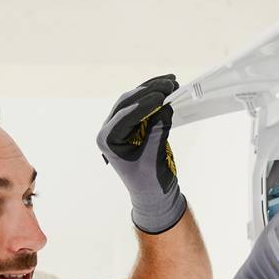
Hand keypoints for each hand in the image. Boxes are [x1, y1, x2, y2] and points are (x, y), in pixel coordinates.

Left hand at [96, 74, 185, 234]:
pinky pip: (142, 105)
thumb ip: (157, 131)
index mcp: (107, 140)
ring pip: (135, 99)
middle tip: (169, 84)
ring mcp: (120, 126)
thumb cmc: (150, 182)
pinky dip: (155, 97)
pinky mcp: (133, 124)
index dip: (144, 103)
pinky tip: (167, 88)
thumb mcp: (154, 157)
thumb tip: (165, 107)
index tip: (162, 96)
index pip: (125, 115)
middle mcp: (110, 130)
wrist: (154, 196)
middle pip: (128, 102)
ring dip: (153, 89)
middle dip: (149, 91)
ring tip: (171, 81)